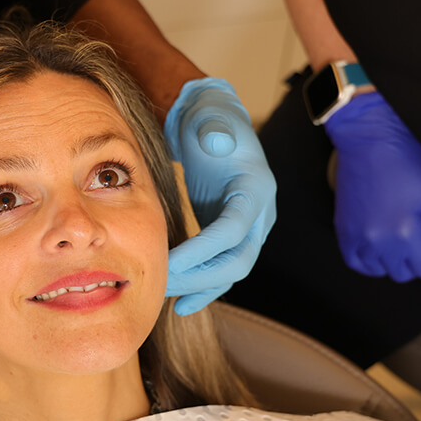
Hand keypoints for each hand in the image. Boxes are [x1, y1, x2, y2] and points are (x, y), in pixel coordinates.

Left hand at [163, 78, 277, 314]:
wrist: (212, 121)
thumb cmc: (208, 117)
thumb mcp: (210, 117)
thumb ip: (213, 129)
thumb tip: (217, 143)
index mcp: (256, 188)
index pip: (232, 231)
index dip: (201, 250)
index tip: (167, 261)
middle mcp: (260, 214)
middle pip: (237, 261)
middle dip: (199, 277)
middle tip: (160, 283)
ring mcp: (249, 228)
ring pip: (231, 272)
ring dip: (199, 288)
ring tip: (164, 297)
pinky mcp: (232, 235)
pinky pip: (222, 270)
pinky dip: (202, 287)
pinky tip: (179, 303)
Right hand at [327, 92, 420, 281]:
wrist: (368, 141)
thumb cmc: (409, 164)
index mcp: (407, 232)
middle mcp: (379, 241)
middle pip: (404, 274)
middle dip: (417, 264)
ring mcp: (357, 237)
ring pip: (381, 271)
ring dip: (394, 263)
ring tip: (401, 243)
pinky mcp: (343, 232)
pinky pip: (357, 264)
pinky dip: (370, 262)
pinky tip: (380, 249)